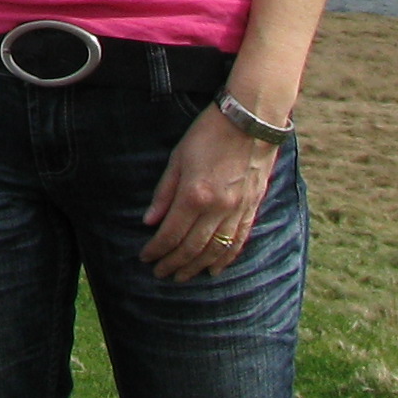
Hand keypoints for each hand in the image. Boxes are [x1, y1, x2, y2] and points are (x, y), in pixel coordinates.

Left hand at [140, 106, 279, 282]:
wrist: (251, 120)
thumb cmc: (209, 134)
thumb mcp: (178, 158)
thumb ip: (164, 192)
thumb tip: (149, 222)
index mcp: (194, 194)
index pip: (171, 234)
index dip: (156, 250)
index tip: (145, 258)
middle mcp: (217, 208)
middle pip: (192, 248)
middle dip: (173, 264)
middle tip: (160, 274)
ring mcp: (237, 211)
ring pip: (215, 250)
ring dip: (196, 267)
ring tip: (181, 276)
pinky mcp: (252, 209)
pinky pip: (238, 242)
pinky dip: (225, 259)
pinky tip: (215, 269)